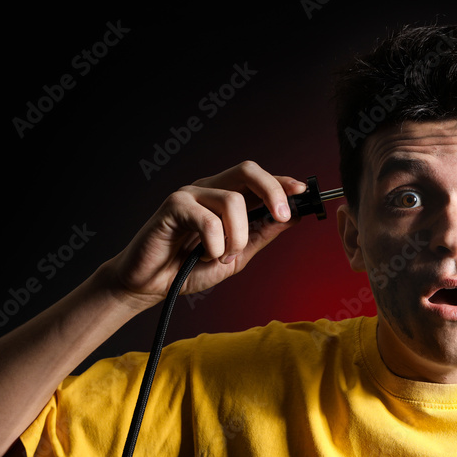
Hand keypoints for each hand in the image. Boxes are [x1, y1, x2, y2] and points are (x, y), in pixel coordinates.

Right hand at [103, 161, 305, 308]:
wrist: (152, 286)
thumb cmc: (189, 269)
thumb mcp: (237, 256)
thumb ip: (260, 235)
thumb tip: (291, 217)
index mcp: (226, 198)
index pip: (259, 179)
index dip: (283, 182)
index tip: (304, 193)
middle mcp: (209, 189)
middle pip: (248, 170)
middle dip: (272, 190)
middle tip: (281, 216)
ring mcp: (190, 195)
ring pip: (232, 200)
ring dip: (237, 236)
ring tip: (224, 256)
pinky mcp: (173, 206)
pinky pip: (208, 220)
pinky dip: (215, 244)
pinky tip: (205, 255)